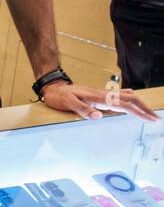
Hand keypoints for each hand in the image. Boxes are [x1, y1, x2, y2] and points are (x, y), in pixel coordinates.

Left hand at [39, 81, 158, 121]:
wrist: (53, 88)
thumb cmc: (59, 96)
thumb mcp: (67, 103)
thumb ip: (82, 109)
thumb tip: (98, 116)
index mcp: (98, 97)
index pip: (124, 104)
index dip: (138, 111)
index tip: (150, 118)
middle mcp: (103, 95)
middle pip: (130, 99)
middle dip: (144, 108)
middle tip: (155, 118)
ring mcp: (102, 95)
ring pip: (126, 97)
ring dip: (139, 105)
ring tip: (148, 113)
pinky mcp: (99, 96)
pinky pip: (119, 97)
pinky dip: (130, 101)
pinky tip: (133, 104)